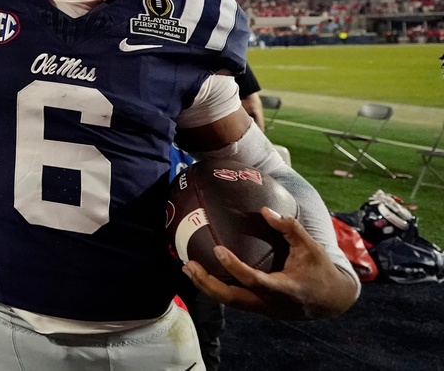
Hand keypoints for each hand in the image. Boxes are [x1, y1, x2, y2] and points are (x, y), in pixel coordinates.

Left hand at [183, 207, 357, 318]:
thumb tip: (265, 210)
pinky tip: (201, 274)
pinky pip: (233, 300)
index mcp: (285, 289)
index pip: (255, 281)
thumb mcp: (311, 247)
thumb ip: (290, 228)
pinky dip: (216, 288)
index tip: (217, 249)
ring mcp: (263, 309)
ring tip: (187, 268)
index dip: (234, 267)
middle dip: (208, 284)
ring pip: (229, 302)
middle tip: (189, 264)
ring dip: (206, 287)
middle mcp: (271, 303)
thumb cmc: (320, 270)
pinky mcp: (259, 308)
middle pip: (233, 299)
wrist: (332, 301)